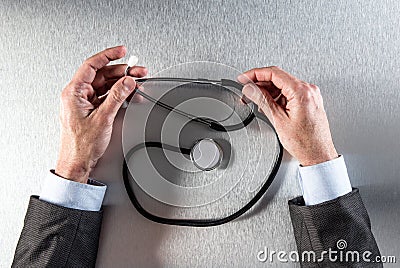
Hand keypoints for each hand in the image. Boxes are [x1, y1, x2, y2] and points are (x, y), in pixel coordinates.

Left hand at [55, 46, 147, 182]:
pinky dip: (119, 95)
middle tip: (137, 71)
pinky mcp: (91, 110)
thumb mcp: (103, 118)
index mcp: (74, 92)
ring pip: (106, 86)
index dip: (108, 56)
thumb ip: (116, 97)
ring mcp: (85, 102)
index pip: (91, 65)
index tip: (121, 51)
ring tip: (137, 83)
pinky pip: (107, 97)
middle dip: (121, 72)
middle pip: (102, 75)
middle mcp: (78, 95)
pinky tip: (130, 96)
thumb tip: (127, 82)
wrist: (78, 162)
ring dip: (122, 84)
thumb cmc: (81, 145)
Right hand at [238, 66, 337, 165]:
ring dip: (268, 92)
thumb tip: (250, 88)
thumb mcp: (278, 119)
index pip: (274, 73)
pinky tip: (270, 107)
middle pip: (278, 78)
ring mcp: (310, 95)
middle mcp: (308, 90)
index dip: (255, 74)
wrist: (318, 154)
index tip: (244, 78)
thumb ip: (262, 100)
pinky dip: (277, 97)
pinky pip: (290, 93)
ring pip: (283, 85)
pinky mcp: (309, 101)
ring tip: (258, 104)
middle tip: (247, 92)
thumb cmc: (305, 142)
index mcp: (301, 91)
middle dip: (260, 85)